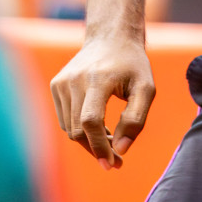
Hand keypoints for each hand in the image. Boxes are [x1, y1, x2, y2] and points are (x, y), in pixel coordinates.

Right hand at [50, 34, 154, 168]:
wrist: (111, 38)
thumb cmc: (133, 65)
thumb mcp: (146, 89)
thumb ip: (136, 120)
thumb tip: (120, 150)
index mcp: (98, 78)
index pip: (90, 121)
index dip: (99, 146)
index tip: (112, 163)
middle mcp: (74, 79)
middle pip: (78, 130)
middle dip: (97, 149)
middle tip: (116, 161)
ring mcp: (61, 82)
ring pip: (69, 129)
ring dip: (89, 142)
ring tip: (111, 140)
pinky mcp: (55, 85)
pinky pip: (65, 120)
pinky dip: (80, 130)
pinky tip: (99, 128)